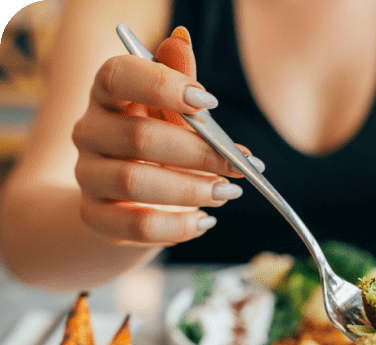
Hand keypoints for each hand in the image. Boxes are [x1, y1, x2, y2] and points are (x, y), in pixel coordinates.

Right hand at [72, 27, 262, 246]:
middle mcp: (89, 132)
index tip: (209, 102)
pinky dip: (179, 226)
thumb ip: (179, 84)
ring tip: (228, 193)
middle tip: (240, 166)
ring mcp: (88, 177)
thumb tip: (181, 40)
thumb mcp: (170, 115)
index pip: (118, 76)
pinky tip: (205, 222)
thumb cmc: (156, 149)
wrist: (123, 202)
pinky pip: (138, 226)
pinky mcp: (96, 218)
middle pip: (140, 138)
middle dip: (200, 154)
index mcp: (106, 95)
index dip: (163, 86)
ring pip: (136, 184)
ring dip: (193, 190)